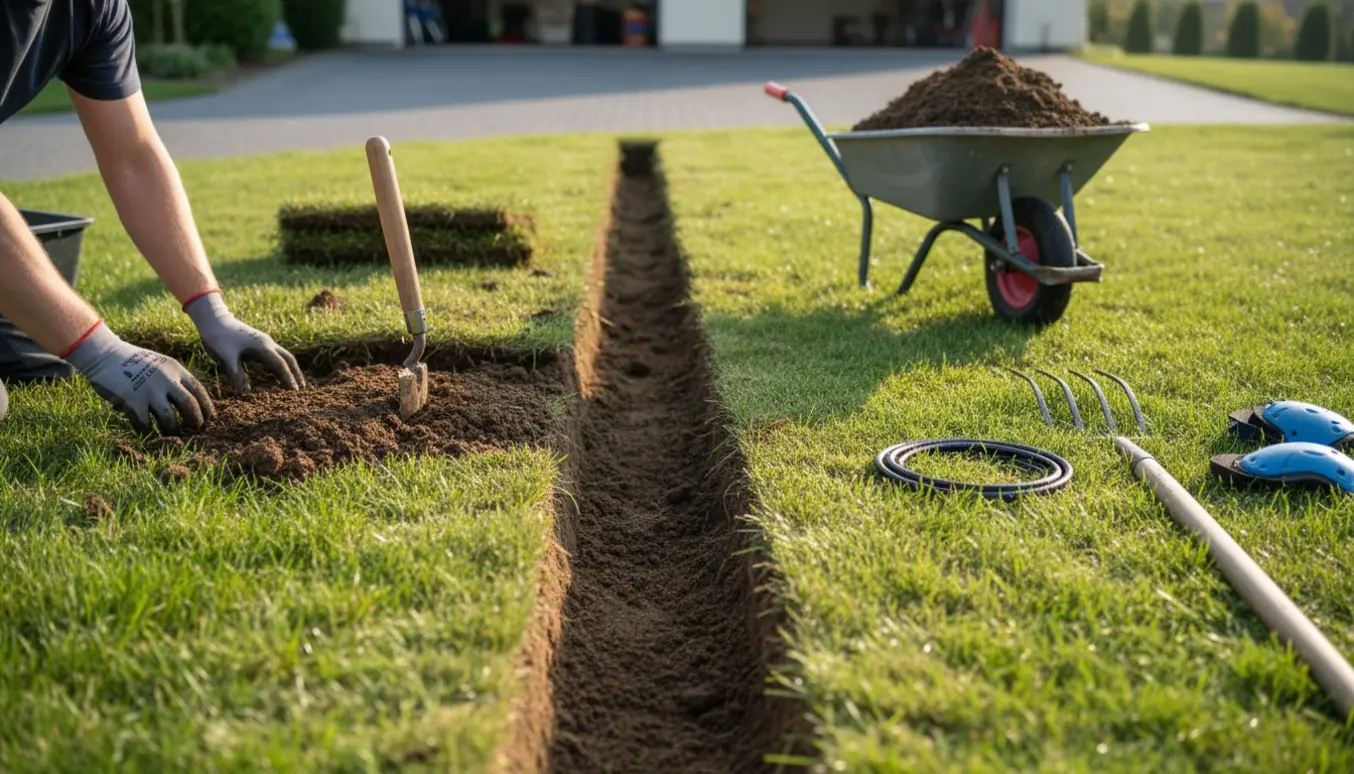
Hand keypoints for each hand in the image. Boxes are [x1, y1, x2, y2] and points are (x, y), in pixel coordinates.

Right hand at [63, 321, 214, 433]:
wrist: (104, 354)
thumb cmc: (133, 361)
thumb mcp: (160, 363)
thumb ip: (174, 379)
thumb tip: (191, 403)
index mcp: (175, 369)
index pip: (199, 391)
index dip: (207, 407)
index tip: (210, 418)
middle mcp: (166, 379)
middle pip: (190, 406)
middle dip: (196, 421)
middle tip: (196, 429)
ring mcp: (149, 391)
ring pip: (169, 419)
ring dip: (173, 430)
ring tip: (172, 434)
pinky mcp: (133, 401)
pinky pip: (144, 424)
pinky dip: (147, 430)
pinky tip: (146, 431)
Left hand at [184, 291, 305, 392]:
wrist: (213, 318)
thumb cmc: (219, 336)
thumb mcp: (225, 356)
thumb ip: (235, 374)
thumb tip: (243, 392)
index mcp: (262, 347)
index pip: (280, 365)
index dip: (288, 378)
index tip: (295, 390)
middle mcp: (267, 343)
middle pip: (288, 358)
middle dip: (296, 372)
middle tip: (302, 387)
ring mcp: (263, 341)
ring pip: (282, 356)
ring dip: (289, 369)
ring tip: (293, 383)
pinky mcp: (257, 342)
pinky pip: (274, 355)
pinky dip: (279, 365)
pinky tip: (276, 374)